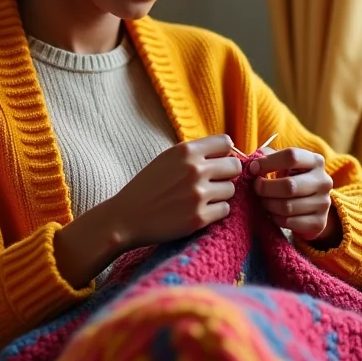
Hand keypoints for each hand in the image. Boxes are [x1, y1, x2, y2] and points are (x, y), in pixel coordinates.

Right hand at [108, 135, 242, 250]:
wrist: (126, 217)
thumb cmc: (147, 186)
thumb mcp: (167, 158)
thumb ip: (194, 153)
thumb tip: (227, 152)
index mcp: (186, 151)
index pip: (226, 142)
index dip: (224, 152)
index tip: (217, 161)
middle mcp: (195, 169)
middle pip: (235, 166)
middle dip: (226, 174)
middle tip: (213, 182)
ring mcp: (198, 194)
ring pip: (231, 190)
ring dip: (220, 194)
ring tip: (202, 198)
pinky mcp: (199, 218)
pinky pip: (225, 210)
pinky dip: (215, 212)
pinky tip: (199, 211)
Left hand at [249, 147, 338, 243]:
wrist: (312, 204)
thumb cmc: (292, 177)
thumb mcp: (284, 163)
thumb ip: (268, 157)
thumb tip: (252, 163)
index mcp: (315, 161)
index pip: (291, 156)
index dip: (268, 162)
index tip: (253, 168)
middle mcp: (323, 181)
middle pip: (289, 185)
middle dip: (266, 187)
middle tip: (256, 188)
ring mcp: (324, 203)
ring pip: (287, 207)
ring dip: (268, 204)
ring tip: (263, 200)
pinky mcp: (319, 223)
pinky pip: (289, 222)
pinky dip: (275, 218)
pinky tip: (272, 212)